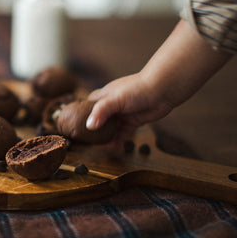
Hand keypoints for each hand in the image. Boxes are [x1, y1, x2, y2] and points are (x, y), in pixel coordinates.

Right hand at [86, 20, 231, 144]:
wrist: (162, 90)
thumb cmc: (137, 90)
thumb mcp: (115, 100)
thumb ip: (101, 112)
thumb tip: (89, 126)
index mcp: (103, 96)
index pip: (87, 106)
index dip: (81, 115)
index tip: (75, 126)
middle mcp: (111, 105)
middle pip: (98, 118)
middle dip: (93, 129)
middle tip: (85, 141)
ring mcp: (122, 114)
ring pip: (110, 127)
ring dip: (105, 136)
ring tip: (98, 146)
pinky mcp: (132, 121)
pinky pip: (122, 133)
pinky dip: (117, 140)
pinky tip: (112, 147)